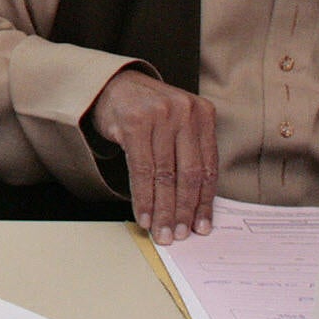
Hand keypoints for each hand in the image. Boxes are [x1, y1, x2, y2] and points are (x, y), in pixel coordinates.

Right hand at [87, 69, 218, 244]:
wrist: (111, 84)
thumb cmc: (146, 110)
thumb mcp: (176, 124)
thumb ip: (188, 154)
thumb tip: (193, 207)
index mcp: (203, 114)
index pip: (208, 167)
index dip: (204, 201)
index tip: (201, 226)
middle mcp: (185, 111)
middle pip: (188, 173)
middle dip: (183, 210)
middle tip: (179, 235)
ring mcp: (160, 115)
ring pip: (165, 175)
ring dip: (163, 210)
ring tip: (162, 232)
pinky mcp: (135, 122)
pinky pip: (142, 170)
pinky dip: (143, 198)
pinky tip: (144, 215)